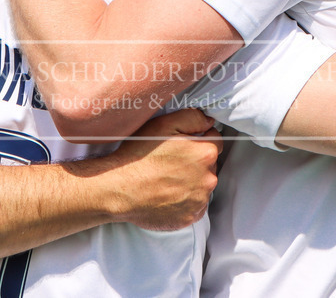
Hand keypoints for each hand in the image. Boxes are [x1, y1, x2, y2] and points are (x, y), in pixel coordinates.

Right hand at [109, 109, 221, 230]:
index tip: (182, 144)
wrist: (119, 189)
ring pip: (202, 186)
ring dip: (191, 182)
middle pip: (209, 165)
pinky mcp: (190, 217)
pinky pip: (194, 205)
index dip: (199, 139)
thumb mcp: (164, 124)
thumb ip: (193, 118)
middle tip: (171, 162)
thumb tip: (209, 122)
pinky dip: (185, 200)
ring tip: (166, 180)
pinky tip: (167, 194)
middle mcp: (208, 178)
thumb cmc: (140, 155)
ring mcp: (200, 200)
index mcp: (205, 153)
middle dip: (195, 161)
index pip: (215, 141)